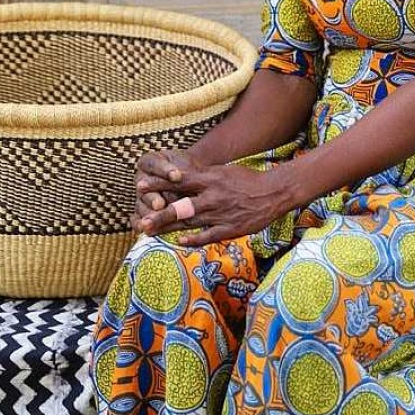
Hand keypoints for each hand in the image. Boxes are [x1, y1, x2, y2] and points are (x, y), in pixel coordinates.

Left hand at [136, 161, 293, 246]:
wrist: (274, 191)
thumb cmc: (247, 179)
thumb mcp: (223, 172)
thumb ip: (202, 177)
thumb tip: (182, 178)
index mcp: (210, 179)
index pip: (178, 180)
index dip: (158, 184)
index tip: (139, 186)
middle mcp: (212, 196)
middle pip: (181, 206)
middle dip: (159, 214)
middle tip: (140, 220)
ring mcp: (221, 214)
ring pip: (190, 223)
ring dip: (170, 229)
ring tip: (151, 233)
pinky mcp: (231, 228)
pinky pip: (208, 235)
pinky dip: (194, 239)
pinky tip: (180, 242)